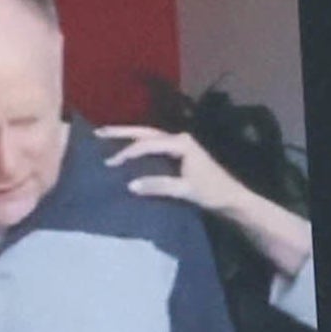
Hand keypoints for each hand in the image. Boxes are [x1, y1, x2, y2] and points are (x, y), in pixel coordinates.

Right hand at [97, 121, 317, 280]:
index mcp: (181, 143)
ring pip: (148, 137)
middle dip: (121, 132)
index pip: (147, 144)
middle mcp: (179, 139)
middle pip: (145, 132)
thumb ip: (159, 186)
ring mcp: (179, 145)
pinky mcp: (178, 154)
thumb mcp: (185, 191)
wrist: (232, 199)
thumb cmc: (212, 193)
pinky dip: (137, 146)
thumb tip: (130, 186)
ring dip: (128, 137)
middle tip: (98, 133)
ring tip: (105, 137)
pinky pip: (152, 146)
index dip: (127, 153)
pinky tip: (125, 151)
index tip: (109, 163)